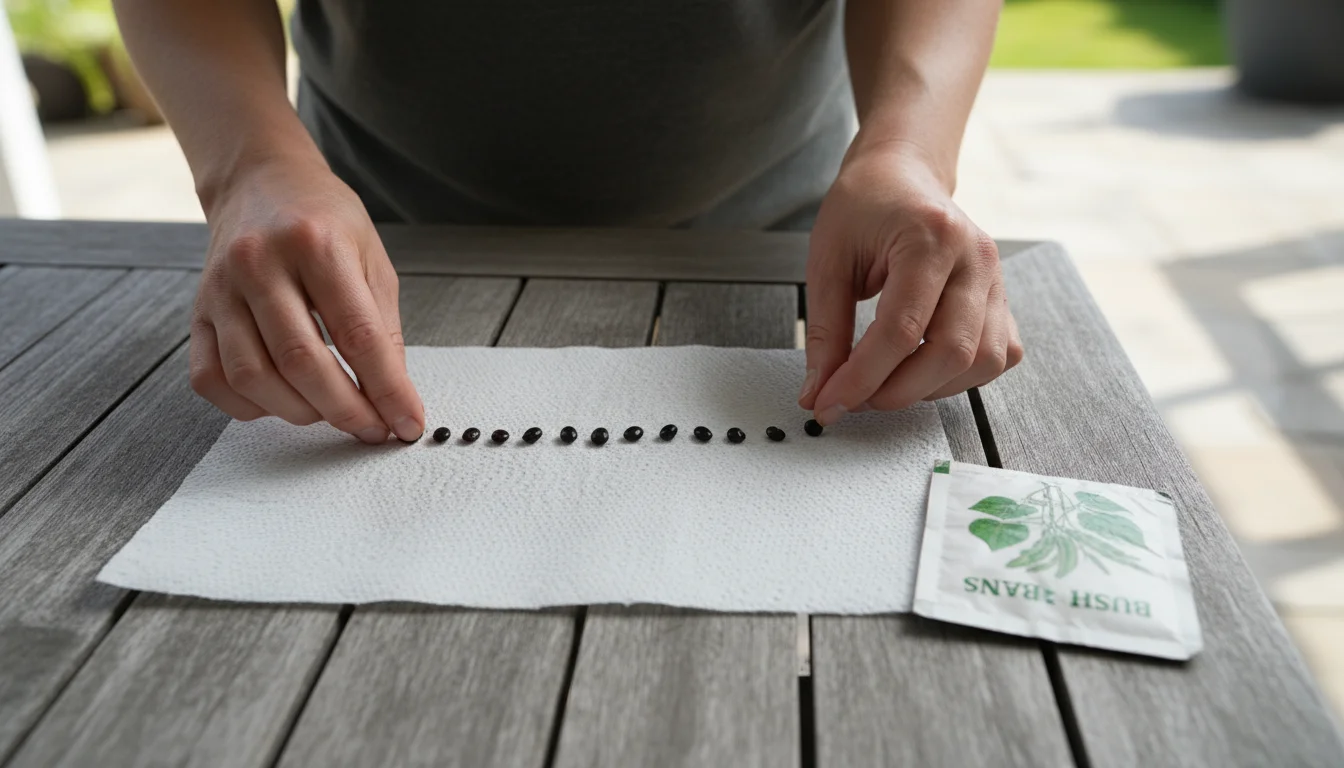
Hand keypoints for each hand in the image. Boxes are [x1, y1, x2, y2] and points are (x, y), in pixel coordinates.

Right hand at [189, 158, 423, 442]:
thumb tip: (392, 396)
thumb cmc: (324, 220)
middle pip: (301, 361)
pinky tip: (281, 401)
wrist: (261, 182)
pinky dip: (249, 406)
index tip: (407, 422)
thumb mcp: (371, 259)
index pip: (357, 335)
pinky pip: (211, 378)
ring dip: (299, 411)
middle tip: (372, 428)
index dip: (387, 389)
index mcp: (315, 244)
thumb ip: (382, 327)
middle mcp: (259, 263)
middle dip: (345, 410)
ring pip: (252, 376)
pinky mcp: (196, 313)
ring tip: (330, 411)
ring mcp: (220, 289)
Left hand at [798, 143, 1022, 424]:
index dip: (862, 378)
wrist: (901, 173)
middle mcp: (974, 257)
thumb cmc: (864, 205)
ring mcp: (996, 278)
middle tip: (854, 400)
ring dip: (930, 389)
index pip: (901, 330)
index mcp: (930, 236)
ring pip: (981, 362)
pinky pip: (1000, 355)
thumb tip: (819, 392)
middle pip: (950, 352)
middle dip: (897, 392)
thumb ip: (825, 332)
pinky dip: (962, 377)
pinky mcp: (1003, 298)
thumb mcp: (827, 260)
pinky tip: (923, 368)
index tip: (829, 403)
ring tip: (885, 384)